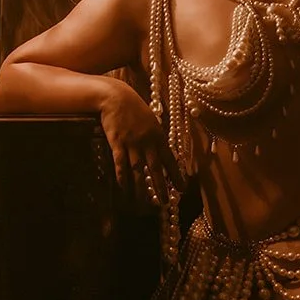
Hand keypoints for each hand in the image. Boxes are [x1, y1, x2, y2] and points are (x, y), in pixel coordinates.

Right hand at [99, 82, 179, 209]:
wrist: (116, 97)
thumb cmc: (134, 108)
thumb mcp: (151, 120)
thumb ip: (156, 137)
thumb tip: (160, 152)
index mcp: (159, 136)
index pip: (170, 160)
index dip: (176, 176)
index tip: (182, 189)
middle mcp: (148, 142)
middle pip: (155, 169)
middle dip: (160, 187)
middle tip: (164, 203)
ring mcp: (132, 144)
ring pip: (138, 170)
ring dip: (140, 188)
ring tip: (142, 202)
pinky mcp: (117, 143)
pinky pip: (121, 164)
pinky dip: (122, 177)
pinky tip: (124, 188)